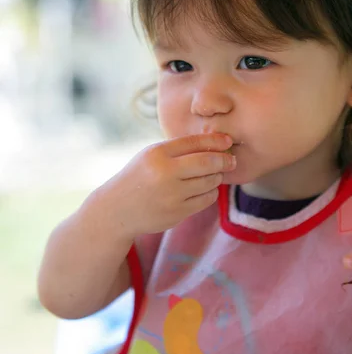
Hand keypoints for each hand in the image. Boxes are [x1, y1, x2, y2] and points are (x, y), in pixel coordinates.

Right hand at [98, 133, 235, 239]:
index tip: (228, 141)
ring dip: (217, 177)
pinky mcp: (177, 213)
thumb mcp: (151, 155)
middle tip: (232, 160)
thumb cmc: (139, 176)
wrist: (118, 209)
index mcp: (157, 154)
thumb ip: (178, 149)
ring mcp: (171, 195)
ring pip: (209, 182)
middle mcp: (164, 173)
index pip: (194, 142)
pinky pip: (205, 199)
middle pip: (207, 162)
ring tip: (215, 174)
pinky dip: (211, 192)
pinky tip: (206, 189)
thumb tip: (216, 144)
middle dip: (224, 160)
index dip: (215, 140)